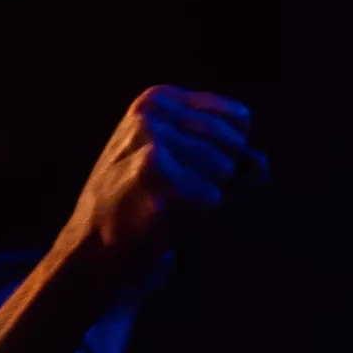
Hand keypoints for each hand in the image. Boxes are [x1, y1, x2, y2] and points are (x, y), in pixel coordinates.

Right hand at [64, 87, 267, 267]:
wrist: (93, 252)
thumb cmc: (149, 205)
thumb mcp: (193, 168)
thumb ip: (237, 159)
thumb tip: (259, 165)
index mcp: (159, 100)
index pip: (239, 119)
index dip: (229, 155)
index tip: (189, 170)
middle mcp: (151, 112)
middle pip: (234, 146)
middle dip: (216, 179)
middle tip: (172, 194)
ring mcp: (149, 142)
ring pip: (224, 171)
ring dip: (202, 200)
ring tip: (163, 205)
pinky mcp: (151, 176)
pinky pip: (211, 199)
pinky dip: (193, 219)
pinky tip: (157, 220)